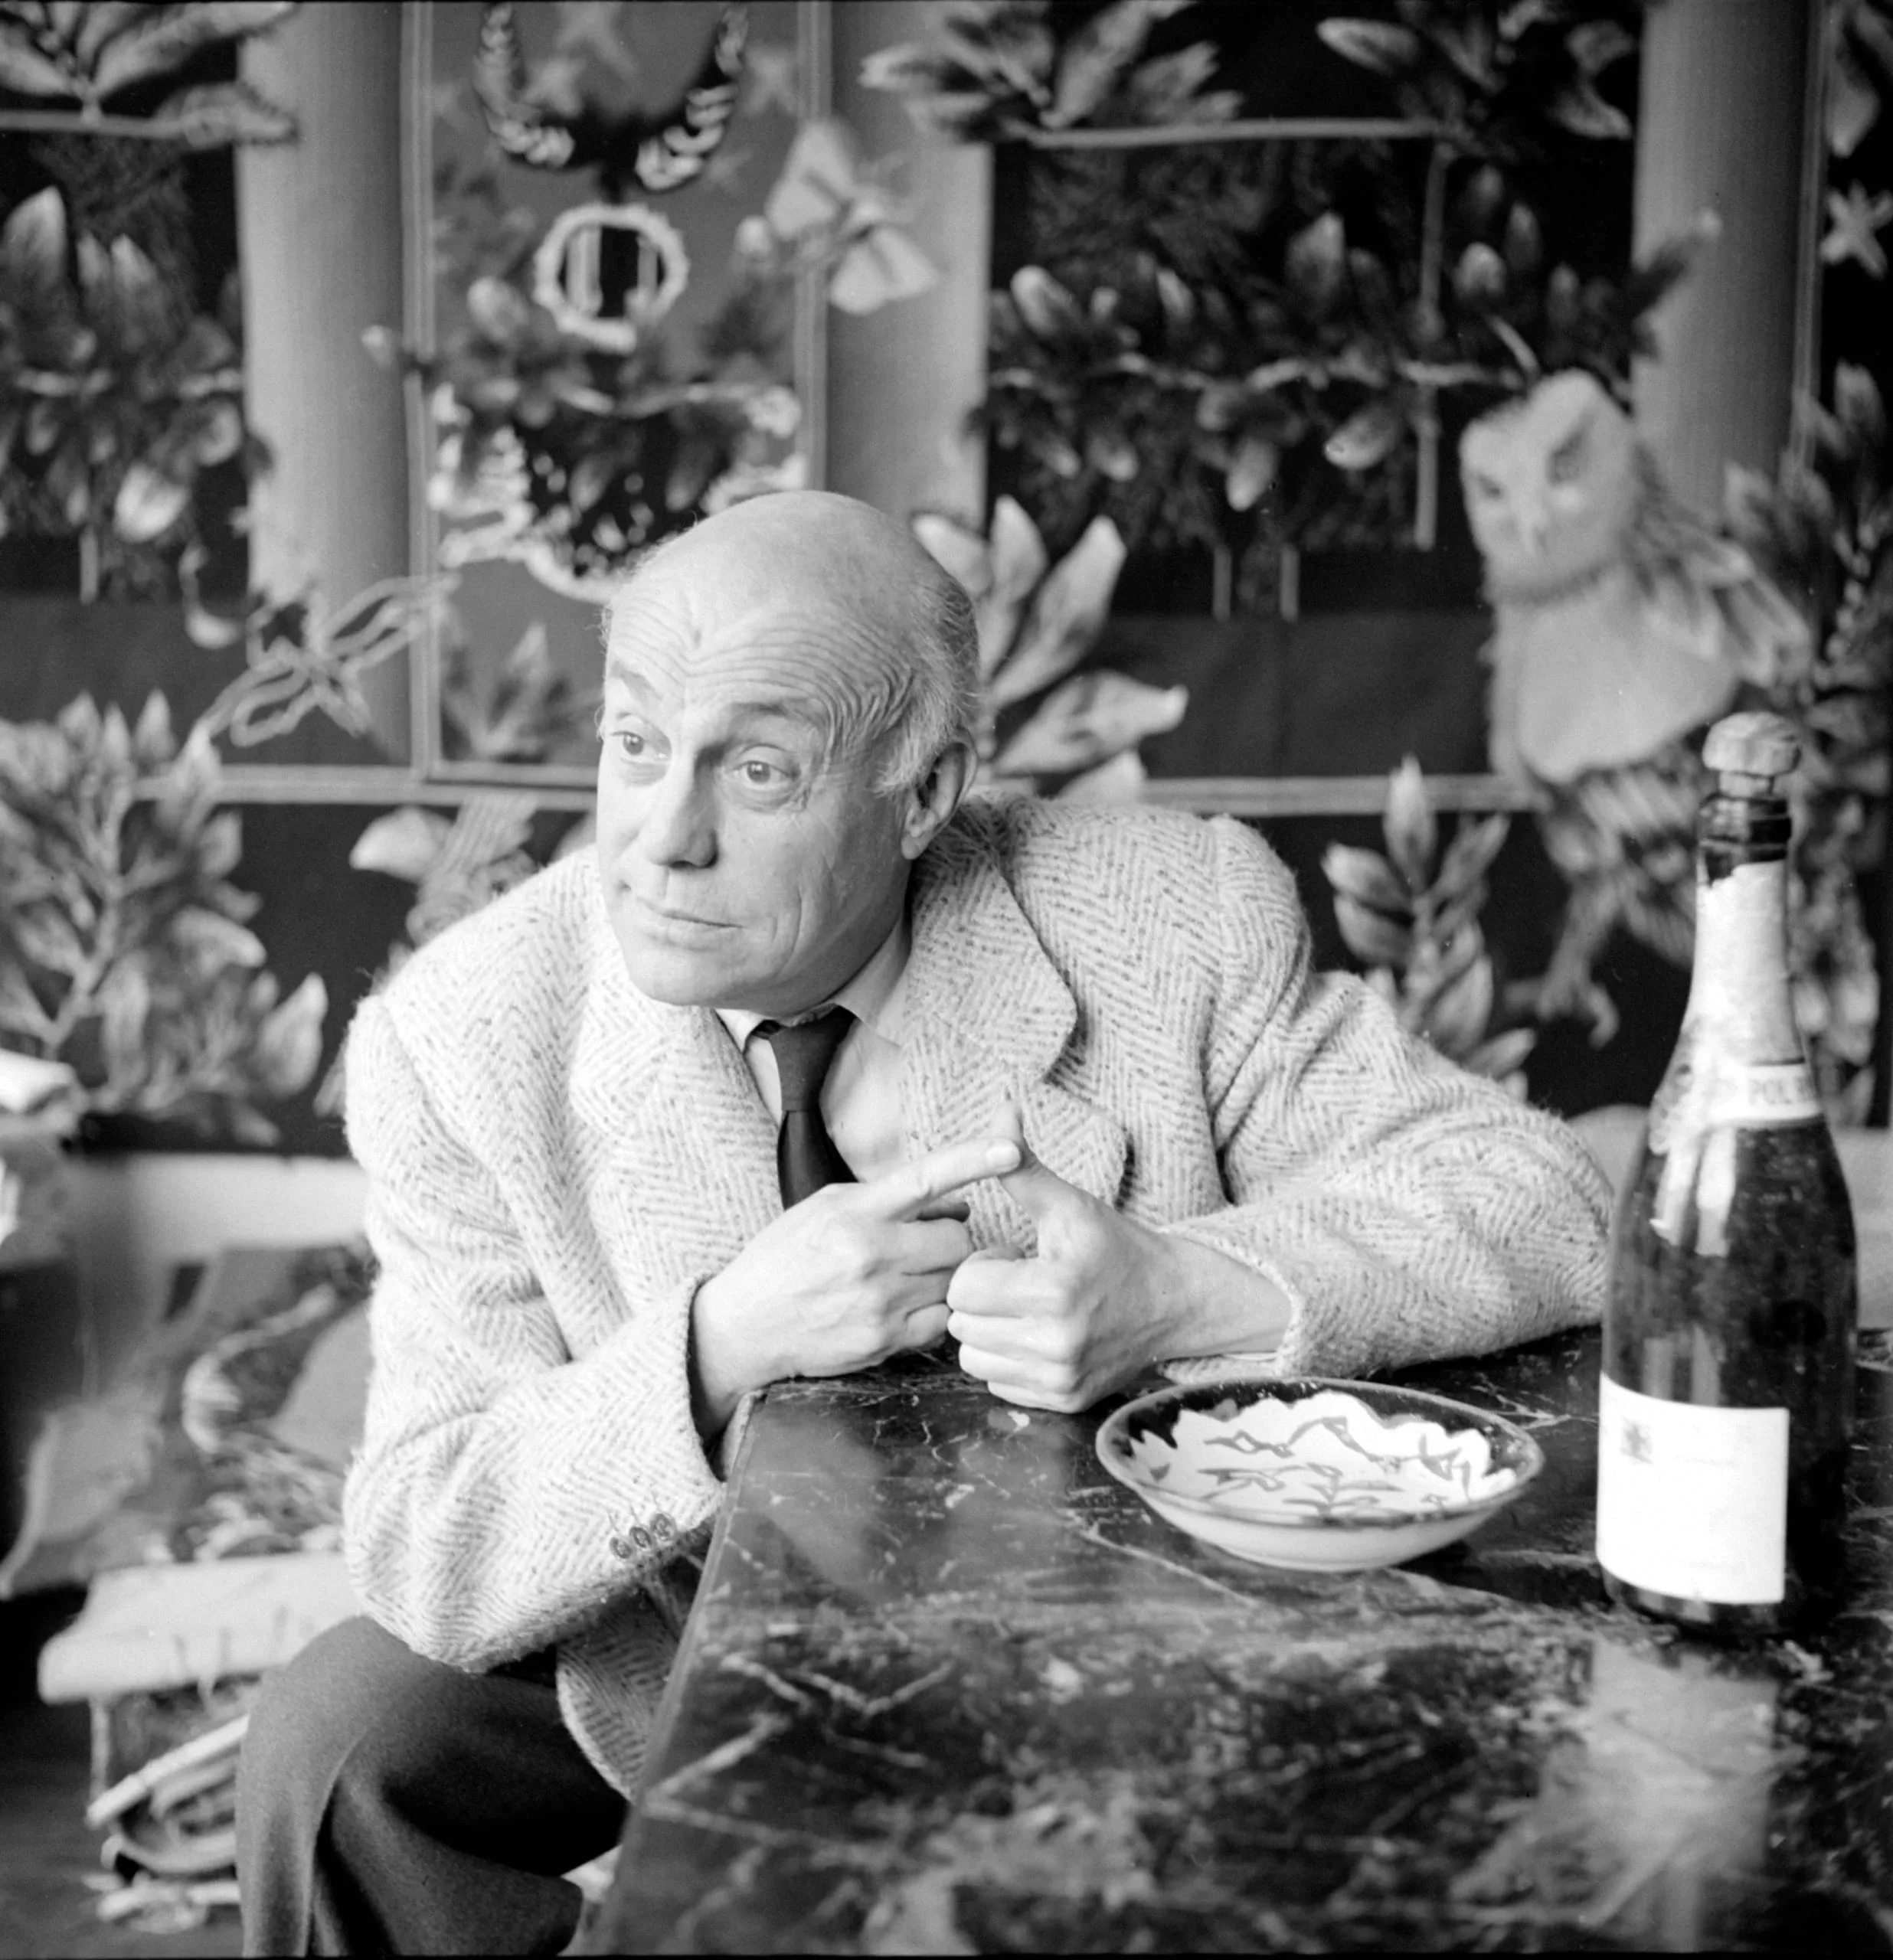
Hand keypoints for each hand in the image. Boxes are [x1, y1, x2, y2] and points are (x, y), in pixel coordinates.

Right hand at [690, 1135, 1020, 1436]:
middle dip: (949, 1240)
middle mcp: (870, 1254)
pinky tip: (906, 1305)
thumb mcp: (826, 1208)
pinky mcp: (885, 1341)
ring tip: (908, 1276)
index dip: (973, 1159)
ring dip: (944, 1276)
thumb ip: (891, 1201)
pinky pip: (942, 1320)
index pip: (925, 1177)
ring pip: (955, 1280)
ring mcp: (880, 1301)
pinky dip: (935, 1311)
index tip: (1012, 1148)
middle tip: (922, 1245)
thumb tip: (958, 1200)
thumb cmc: (785, 1257)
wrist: (745, 1325)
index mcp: (855, 1212)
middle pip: (957, 1239)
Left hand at [946, 1113, 1179, 1413]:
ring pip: (973, 1359)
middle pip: (962, 1325)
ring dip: (987, 1331)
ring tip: (1023, 1309)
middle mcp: (1057, 1343)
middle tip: (1017, 1281)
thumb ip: (1022, 1166)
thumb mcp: (1068, 1204)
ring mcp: (1061, 1378)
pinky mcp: (1064, 1401)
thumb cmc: (1114, 1246)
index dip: (979, 1266)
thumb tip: (1001, 1109)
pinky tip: (1035, 1335)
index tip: (1011, 1256)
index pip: (962, 1289)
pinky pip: (999, 1384)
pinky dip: (1007, 1360)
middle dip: (979, 1299)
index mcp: (1053, 1290)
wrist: (1172, 1301)